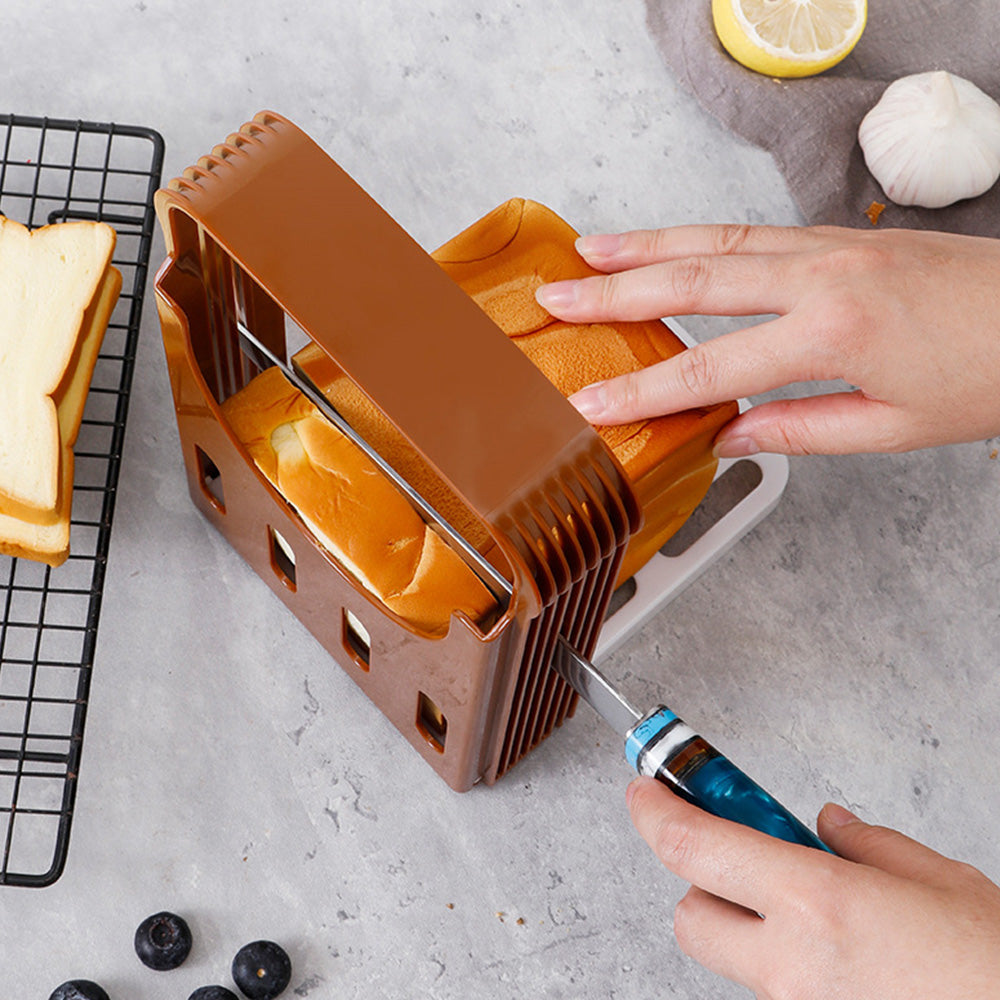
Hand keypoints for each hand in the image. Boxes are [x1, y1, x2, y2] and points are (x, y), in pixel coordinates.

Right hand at [534, 225, 999, 455]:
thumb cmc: (988, 373)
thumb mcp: (891, 427)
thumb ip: (799, 429)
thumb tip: (730, 435)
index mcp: (832, 333)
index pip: (710, 365)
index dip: (641, 390)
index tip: (589, 403)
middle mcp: (821, 275)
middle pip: (694, 280)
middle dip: (615, 293)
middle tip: (555, 298)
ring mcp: (829, 246)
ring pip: (716, 238)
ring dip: (645, 245)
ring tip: (586, 253)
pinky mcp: (839, 236)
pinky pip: (750, 230)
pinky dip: (697, 235)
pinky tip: (666, 243)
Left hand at [627, 776, 999, 998]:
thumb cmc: (992, 968)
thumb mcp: (940, 882)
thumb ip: (869, 846)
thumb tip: (830, 826)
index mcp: (815, 902)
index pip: (693, 847)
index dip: (654, 812)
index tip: (643, 792)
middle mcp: (793, 964)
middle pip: (690, 917)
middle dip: (703, 883)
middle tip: (745, 860)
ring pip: (733, 962)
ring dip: (748, 931)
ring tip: (814, 916)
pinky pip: (774, 993)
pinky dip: (787, 967)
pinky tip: (840, 958)